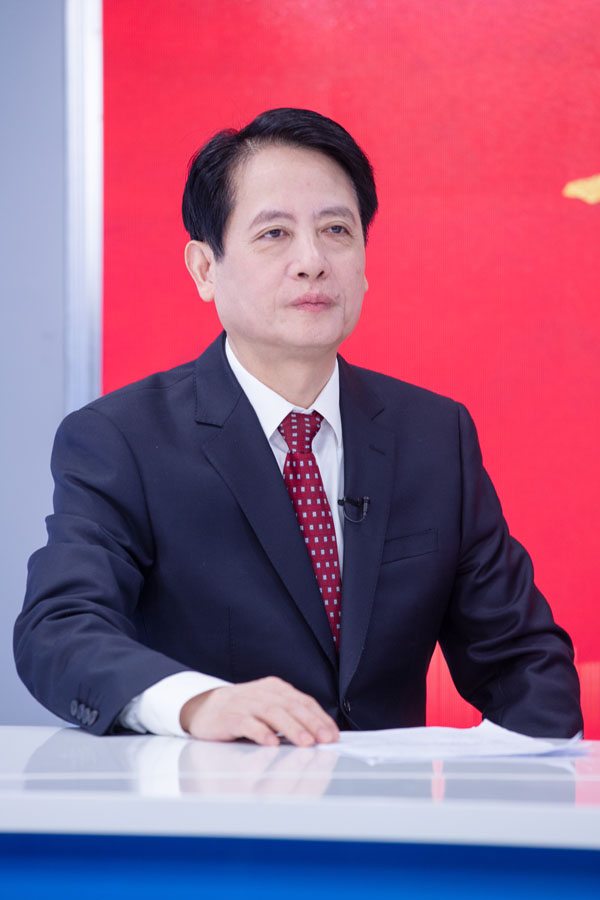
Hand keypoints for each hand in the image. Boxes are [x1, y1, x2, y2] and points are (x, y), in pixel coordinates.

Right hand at [179, 676, 338, 746]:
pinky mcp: (229, 716)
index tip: (333, 734)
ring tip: (306, 742)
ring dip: (291, 728)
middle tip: (325, 739)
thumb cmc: (242, 711)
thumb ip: (289, 717)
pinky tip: (271, 742)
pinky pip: (247, 723)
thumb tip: (319, 736)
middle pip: (291, 706)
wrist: (204, 707)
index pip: (303, 701)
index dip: (320, 717)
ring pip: (272, 713)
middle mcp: (262, 692)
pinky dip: (260, 732)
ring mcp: (245, 703)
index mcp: (276, 688)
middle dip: (311, 723)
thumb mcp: (268, 708)